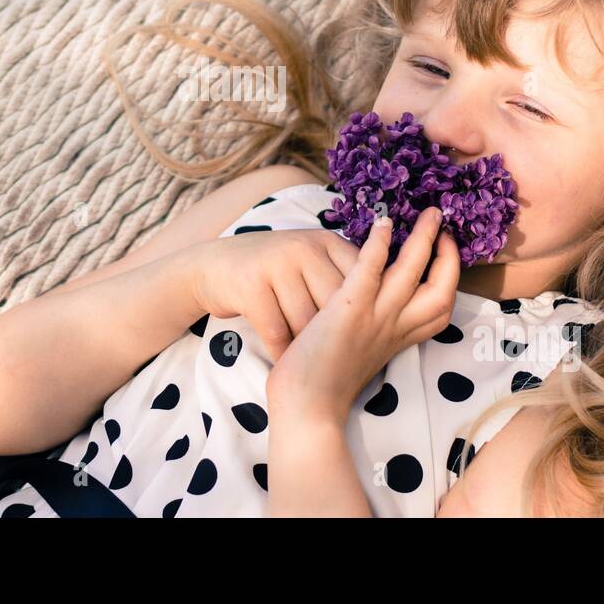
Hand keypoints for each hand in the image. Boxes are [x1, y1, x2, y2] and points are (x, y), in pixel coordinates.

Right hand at [190, 227, 362, 361]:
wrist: (214, 267)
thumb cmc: (273, 272)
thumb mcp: (311, 261)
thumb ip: (344, 274)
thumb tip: (389, 308)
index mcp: (327, 242)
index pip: (363, 282)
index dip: (362, 316)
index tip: (358, 340)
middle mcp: (305, 247)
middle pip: (336, 306)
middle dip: (333, 336)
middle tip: (334, 359)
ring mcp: (277, 264)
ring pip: (307, 322)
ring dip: (307, 348)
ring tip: (310, 362)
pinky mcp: (252, 285)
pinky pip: (277, 330)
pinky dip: (282, 352)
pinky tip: (286, 362)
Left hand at [265, 206, 459, 423]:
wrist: (305, 409)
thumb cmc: (324, 381)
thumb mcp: (361, 350)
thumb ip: (374, 328)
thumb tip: (373, 304)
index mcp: (398, 338)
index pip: (441, 308)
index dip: (448, 277)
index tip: (444, 252)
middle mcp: (394, 328)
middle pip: (441, 290)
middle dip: (448, 255)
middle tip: (443, 226)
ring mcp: (374, 319)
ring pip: (411, 273)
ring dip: (423, 239)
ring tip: (429, 212)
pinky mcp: (348, 312)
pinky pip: (370, 272)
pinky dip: (378, 246)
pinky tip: (382, 224)